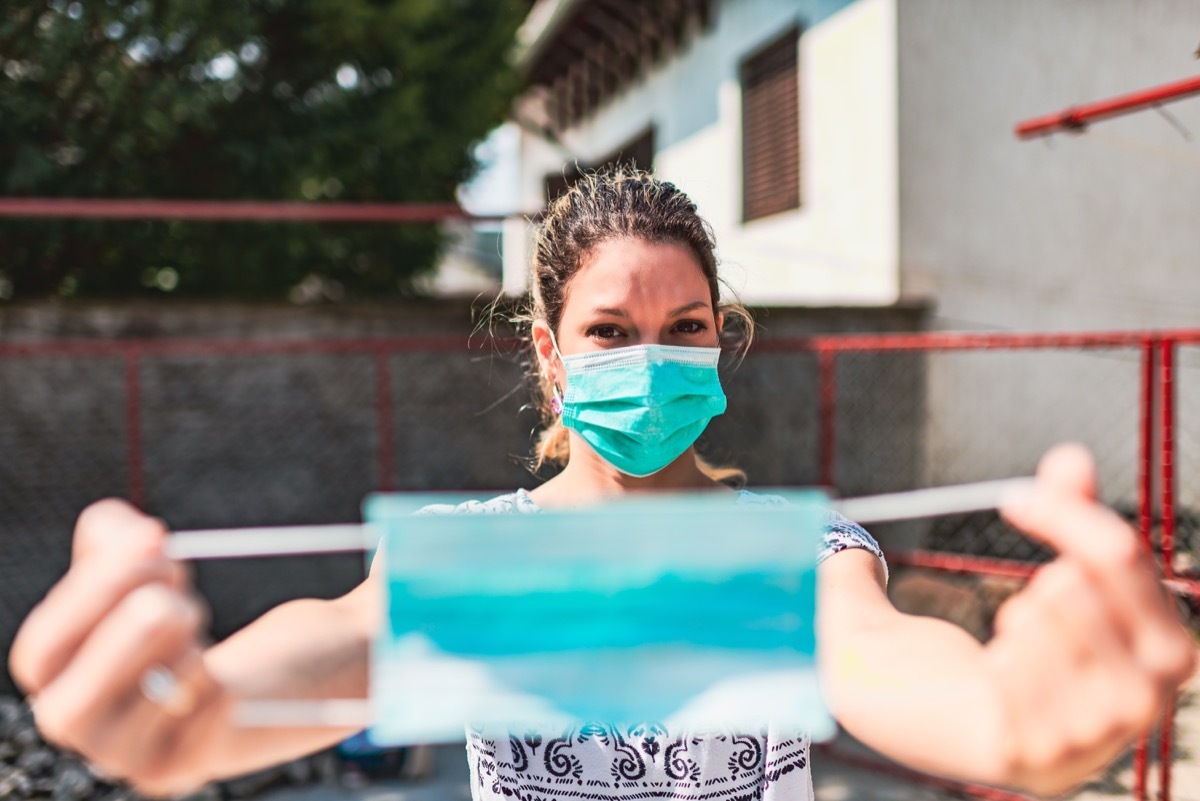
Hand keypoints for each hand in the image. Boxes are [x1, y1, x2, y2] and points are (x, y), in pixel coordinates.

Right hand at [9, 499, 230, 796]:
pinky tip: (216, 678)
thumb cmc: (168, 622)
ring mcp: (122, 754)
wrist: (221, 683)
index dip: (94, 589)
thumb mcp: (139, 570)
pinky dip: (219, 682)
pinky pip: (207, 713)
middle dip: (143, 628)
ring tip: (195, 634)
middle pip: (86, 690)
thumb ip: (117, 539)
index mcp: (51, 670)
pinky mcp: (173, 769)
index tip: (152, 535)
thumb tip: (126, 529)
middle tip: (178, 594)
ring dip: (189, 649)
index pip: (43, 647)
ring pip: (159, 695)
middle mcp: (74, 722)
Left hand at [988, 444, 1195, 794]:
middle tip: (1032, 602)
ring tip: (1023, 649)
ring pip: (1037, 625)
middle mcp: (1145, 700)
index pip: (1121, 556)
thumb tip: (1072, 456)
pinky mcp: (1036, 755)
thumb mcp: (1059, 576)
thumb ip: (1068, 515)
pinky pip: (1005, 675)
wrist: (974, 721)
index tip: (1016, 497)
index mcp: (1169, 650)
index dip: (1067, 515)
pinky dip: (996, 662)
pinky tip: (1002, 680)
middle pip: (1077, 587)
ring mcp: (1092, 736)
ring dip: (1018, 623)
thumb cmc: (1034, 645)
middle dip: (1041, 581)